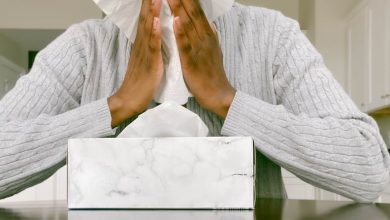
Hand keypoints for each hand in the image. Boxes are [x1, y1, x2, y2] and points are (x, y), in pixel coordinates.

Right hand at [109, 0, 162, 127]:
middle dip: (149, 2)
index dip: (149, 4)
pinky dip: (155, 33)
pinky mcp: (149, 64)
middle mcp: (141, 44)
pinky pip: (152, 47)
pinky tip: (158, 22)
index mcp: (142, 43)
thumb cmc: (140, 82)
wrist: (129, 100)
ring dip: (152, 11)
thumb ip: (149, 46)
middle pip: (145, 18)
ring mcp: (144, 53)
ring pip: (148, 28)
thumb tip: (154, 33)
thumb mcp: (145, 59)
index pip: (146, 19)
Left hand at [168, 0, 235, 117]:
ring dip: (180, 9)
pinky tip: (176, 21)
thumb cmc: (213, 73)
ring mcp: (199, 49)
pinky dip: (181, 32)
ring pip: (189, 25)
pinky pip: (186, 45)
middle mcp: (205, 38)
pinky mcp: (192, 62)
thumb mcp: (215, 51)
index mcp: (208, 35)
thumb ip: (211, 36)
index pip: (198, 11)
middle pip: (193, 13)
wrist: (218, 94)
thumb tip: (209, 23)